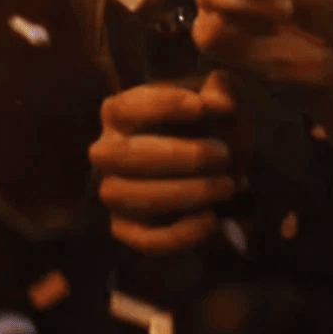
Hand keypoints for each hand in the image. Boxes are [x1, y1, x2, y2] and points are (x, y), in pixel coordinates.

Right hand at [90, 74, 240, 254]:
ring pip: (129, 197)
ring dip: (181, 193)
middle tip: (223, 154)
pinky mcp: (128, 230)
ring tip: (226, 186)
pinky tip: (214, 220)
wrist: (218, 172)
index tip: (200, 106)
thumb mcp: (220, 105)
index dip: (160, 107)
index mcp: (118, 114)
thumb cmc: (211, 129)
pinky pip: (146, 240)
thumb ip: (222, 93)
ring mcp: (113, 193)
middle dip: (176, 156)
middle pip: (122, 156)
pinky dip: (181, 234)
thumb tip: (219, 96)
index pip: (125, 108)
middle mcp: (106, 153)